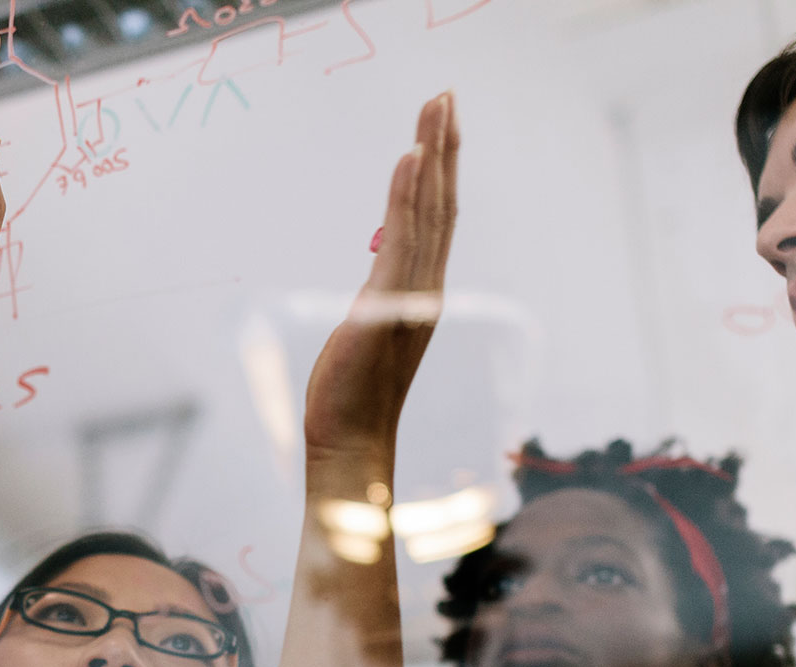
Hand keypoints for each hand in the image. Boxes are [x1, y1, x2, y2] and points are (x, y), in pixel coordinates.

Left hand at [303, 91, 457, 469]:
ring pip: (429, 211)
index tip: (440, 124)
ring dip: (432, 155)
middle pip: (442, 203)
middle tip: (446, 96)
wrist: (350, 443)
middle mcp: (426, 289)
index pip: (436, 218)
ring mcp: (411, 296)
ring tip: (435, 108)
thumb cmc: (351, 397)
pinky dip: (409, 196)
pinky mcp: (388, 305)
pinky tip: (411, 159)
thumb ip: (378, 302)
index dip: (441, 169)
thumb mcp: (365, 333)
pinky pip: (404, 240)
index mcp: (421, 293)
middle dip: (445, 146)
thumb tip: (378, 282)